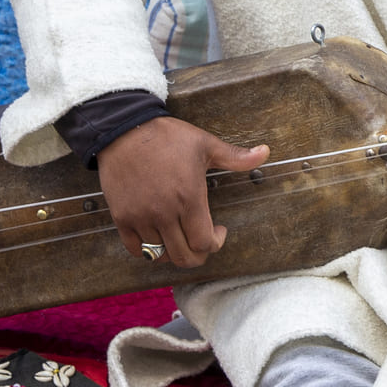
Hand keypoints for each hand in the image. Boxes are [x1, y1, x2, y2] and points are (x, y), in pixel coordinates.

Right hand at [95, 116, 270, 266]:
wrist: (124, 128)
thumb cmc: (166, 136)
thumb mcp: (205, 144)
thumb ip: (236, 156)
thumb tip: (265, 152)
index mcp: (189, 197)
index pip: (204, 243)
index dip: (216, 244)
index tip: (219, 231)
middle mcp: (164, 212)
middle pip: (184, 257)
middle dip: (199, 255)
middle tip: (202, 242)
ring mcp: (141, 217)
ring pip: (160, 256)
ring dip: (174, 251)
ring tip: (180, 237)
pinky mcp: (122, 217)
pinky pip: (137, 250)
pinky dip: (149, 251)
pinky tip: (158, 237)